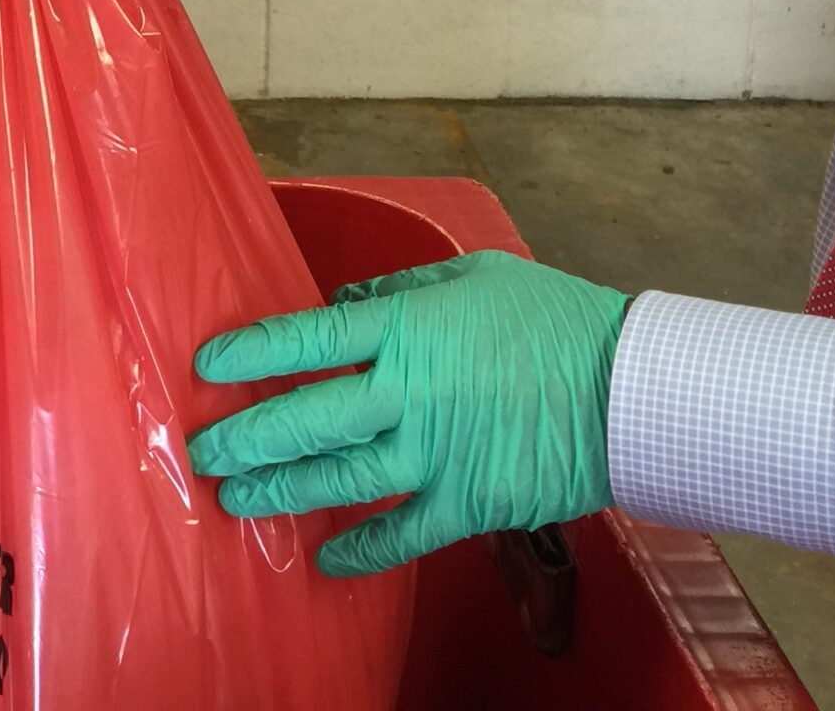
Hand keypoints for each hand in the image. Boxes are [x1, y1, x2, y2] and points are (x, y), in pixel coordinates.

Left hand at [188, 250, 630, 576]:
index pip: (307, 339)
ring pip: (340, 480)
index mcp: (407, 328)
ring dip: (283, 492)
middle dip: (246, 437)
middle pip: (307, 419)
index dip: (250, 352)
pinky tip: (325, 559)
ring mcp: (436, 454)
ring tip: (238, 499)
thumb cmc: (556, 318)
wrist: (630, 388)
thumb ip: (404, 287)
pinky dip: (362, 551)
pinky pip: (402, 534)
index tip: (207, 365)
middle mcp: (409, 393)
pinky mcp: (468, 502)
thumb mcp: (475, 275)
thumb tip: (349, 298)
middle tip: (203, 450)